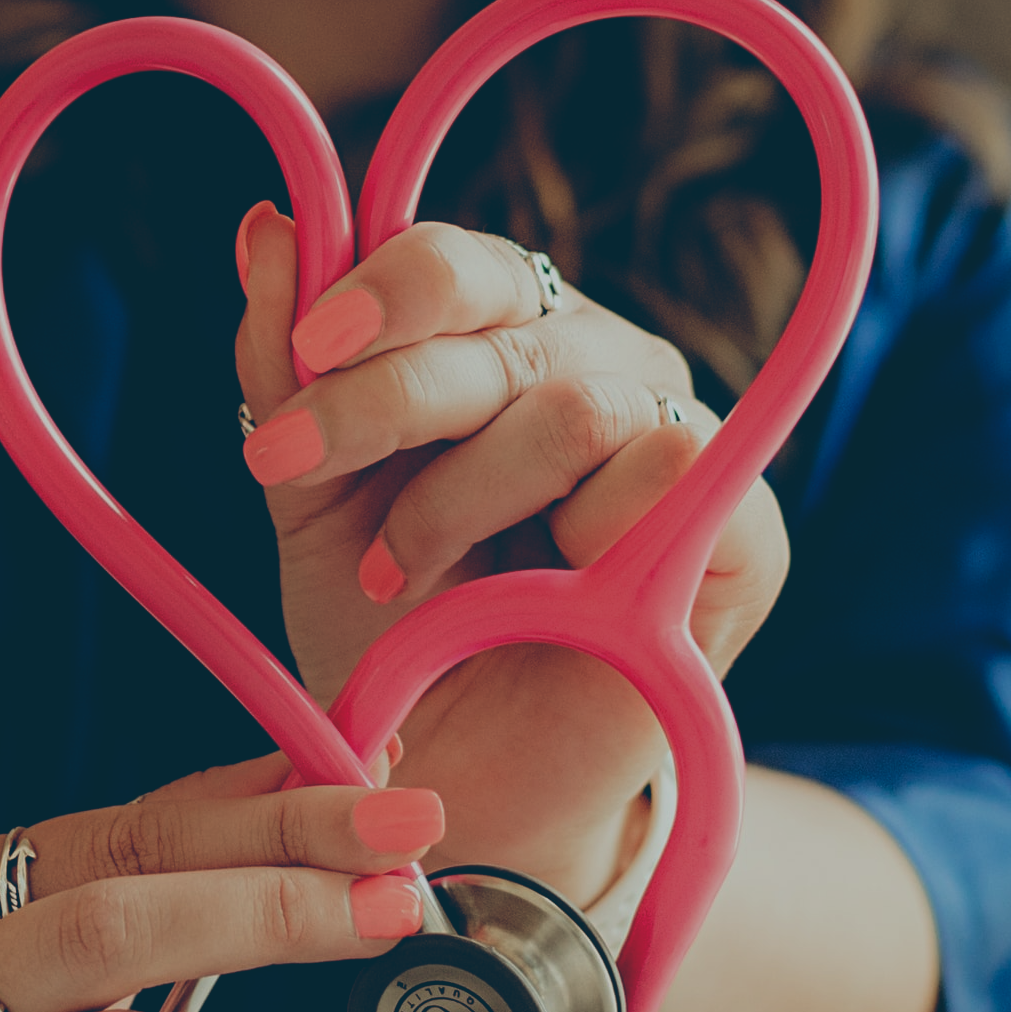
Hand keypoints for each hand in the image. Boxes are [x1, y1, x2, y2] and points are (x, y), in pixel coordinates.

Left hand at [227, 204, 789, 902]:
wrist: (454, 786)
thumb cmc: (392, 635)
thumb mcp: (311, 500)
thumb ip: (285, 367)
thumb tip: (267, 225)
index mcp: (504, 339)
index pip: (461, 262)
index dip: (383, 288)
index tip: (302, 354)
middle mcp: (598, 364)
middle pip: (507, 316)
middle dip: (382, 396)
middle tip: (290, 465)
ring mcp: (677, 438)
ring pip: (575, 401)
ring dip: (459, 495)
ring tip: (397, 574)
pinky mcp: (743, 529)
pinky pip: (669, 471)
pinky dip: (574, 538)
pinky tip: (526, 599)